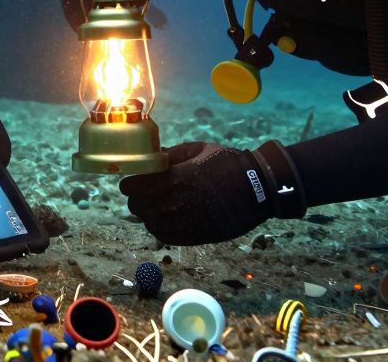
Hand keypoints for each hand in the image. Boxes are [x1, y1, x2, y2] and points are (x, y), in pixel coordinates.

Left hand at [119, 141, 305, 244]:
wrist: (259, 187)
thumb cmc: (227, 163)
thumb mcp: (198, 150)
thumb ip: (170, 155)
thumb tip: (149, 159)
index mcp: (182, 177)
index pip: (139, 186)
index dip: (129, 185)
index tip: (128, 182)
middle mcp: (184, 201)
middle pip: (142, 207)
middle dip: (136, 200)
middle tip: (137, 195)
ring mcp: (192, 221)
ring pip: (153, 224)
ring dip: (147, 216)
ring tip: (149, 208)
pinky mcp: (200, 235)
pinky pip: (169, 237)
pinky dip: (159, 230)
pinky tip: (161, 220)